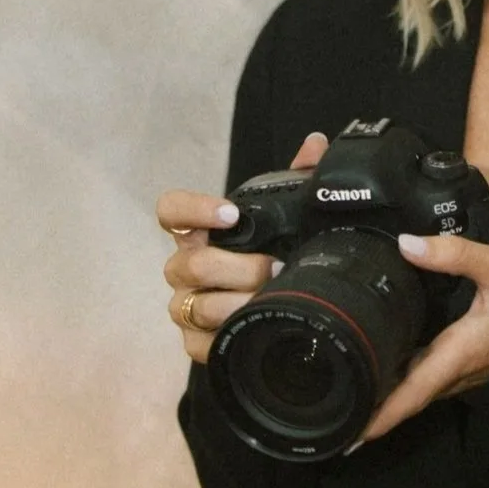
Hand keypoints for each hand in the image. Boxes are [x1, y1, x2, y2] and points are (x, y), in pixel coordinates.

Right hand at [158, 133, 328, 364]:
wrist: (273, 312)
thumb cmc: (270, 258)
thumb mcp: (285, 219)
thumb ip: (299, 179)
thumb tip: (317, 144)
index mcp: (199, 233)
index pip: (171, 211)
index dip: (193, 210)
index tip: (231, 213)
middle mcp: (185, 268)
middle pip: (192, 264)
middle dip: (238, 267)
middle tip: (274, 267)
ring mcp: (186, 306)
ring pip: (197, 305)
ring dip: (238, 303)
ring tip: (270, 299)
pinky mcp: (194, 342)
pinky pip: (199, 343)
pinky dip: (229, 336)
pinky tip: (255, 327)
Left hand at [354, 232, 488, 446]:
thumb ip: (455, 254)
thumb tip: (406, 246)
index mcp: (461, 352)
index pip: (415, 392)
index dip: (384, 415)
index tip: (354, 437)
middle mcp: (458, 371)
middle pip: (408, 398)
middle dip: (374, 414)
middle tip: (335, 421)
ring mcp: (462, 373)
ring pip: (417, 392)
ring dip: (386, 400)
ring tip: (348, 400)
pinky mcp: (464, 366)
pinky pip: (426, 381)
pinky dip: (401, 385)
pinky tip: (381, 374)